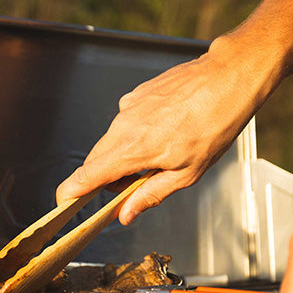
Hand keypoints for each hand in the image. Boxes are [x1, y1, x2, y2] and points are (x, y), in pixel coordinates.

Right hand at [56, 33, 282, 224]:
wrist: (227, 79)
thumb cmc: (214, 125)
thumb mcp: (187, 173)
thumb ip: (150, 195)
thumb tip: (126, 214)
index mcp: (132, 149)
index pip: (87, 175)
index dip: (71, 191)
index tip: (64, 202)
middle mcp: (123, 125)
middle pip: (96, 159)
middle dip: (107, 177)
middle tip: (133, 186)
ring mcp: (129, 106)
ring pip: (112, 140)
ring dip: (124, 154)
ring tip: (159, 154)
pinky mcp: (137, 94)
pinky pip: (126, 121)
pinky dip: (136, 133)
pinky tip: (164, 131)